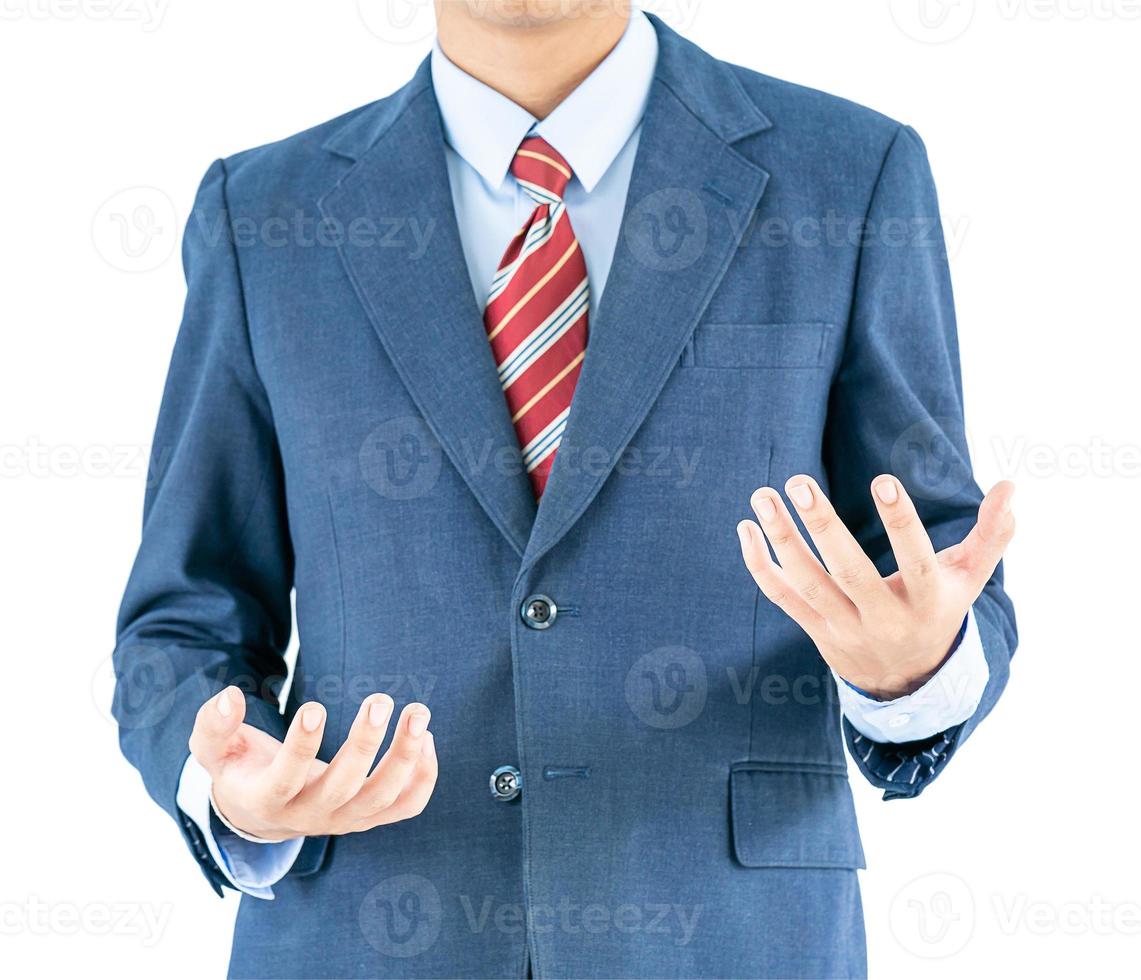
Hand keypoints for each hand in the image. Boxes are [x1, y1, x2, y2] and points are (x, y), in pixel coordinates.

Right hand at [188, 688, 437, 841]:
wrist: (263, 814)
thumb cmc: (241, 771)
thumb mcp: (214, 752)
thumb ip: (213, 726)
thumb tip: (228, 697)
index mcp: (268, 800)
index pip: (285, 779)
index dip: (301, 746)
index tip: (314, 706)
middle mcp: (310, 815)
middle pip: (343, 787)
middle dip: (365, 743)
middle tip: (380, 699)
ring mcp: (344, 819)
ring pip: (382, 798)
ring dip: (405, 756)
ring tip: (418, 713)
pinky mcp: (370, 817)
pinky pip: (406, 807)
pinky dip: (423, 778)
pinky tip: (426, 738)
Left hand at [736, 474, 1014, 698]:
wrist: (907, 681)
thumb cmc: (938, 611)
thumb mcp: (969, 579)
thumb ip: (992, 534)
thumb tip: (1012, 485)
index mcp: (927, 600)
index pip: (915, 559)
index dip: (900, 521)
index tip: (882, 479)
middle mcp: (884, 617)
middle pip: (848, 572)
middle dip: (822, 526)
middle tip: (799, 482)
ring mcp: (845, 627)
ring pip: (807, 583)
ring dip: (782, 539)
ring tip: (763, 495)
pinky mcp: (815, 630)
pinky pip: (782, 597)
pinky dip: (760, 566)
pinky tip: (746, 528)